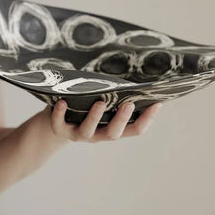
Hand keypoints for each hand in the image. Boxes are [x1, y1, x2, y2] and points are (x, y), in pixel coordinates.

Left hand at [48, 99, 162, 142]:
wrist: (56, 124)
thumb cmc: (86, 107)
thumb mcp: (103, 103)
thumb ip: (115, 96)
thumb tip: (134, 79)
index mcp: (112, 128)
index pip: (135, 129)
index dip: (147, 119)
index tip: (157, 103)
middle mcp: (98, 134)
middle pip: (113, 134)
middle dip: (121, 119)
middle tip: (129, 104)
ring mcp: (79, 134)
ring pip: (88, 131)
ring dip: (95, 117)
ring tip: (100, 102)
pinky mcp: (60, 129)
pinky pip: (59, 123)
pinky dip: (60, 113)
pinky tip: (62, 101)